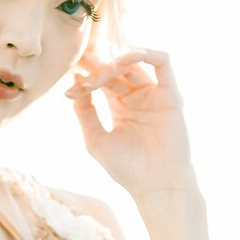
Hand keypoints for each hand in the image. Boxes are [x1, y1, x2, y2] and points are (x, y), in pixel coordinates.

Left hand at [64, 48, 197, 197]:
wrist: (156, 186)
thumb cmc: (127, 169)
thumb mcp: (96, 139)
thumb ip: (85, 112)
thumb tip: (74, 85)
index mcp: (120, 106)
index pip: (101, 80)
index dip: (85, 75)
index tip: (69, 79)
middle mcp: (137, 97)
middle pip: (115, 69)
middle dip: (95, 66)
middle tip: (79, 67)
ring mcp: (154, 94)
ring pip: (133, 64)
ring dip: (112, 64)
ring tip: (97, 74)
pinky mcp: (171, 95)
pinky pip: (162, 63)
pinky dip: (145, 54)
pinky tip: (123, 60)